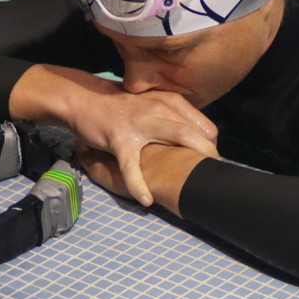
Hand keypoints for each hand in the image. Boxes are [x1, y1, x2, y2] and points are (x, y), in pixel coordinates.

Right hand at [10, 64, 217, 206]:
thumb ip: (175, 118)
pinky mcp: (119, 137)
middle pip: (194, 131)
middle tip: (213, 177)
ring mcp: (141, 122)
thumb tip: (201, 139)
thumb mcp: (154, 104)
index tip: (212, 164)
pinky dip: (139, 184)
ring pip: (175, 137)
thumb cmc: (123, 107)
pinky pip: (131, 165)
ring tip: (195, 186)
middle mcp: (160, 108)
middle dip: (209, 154)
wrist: (85, 98)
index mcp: (170, 102)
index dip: (211, 147)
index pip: (204, 126)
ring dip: (189, 161)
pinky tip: (146, 200)